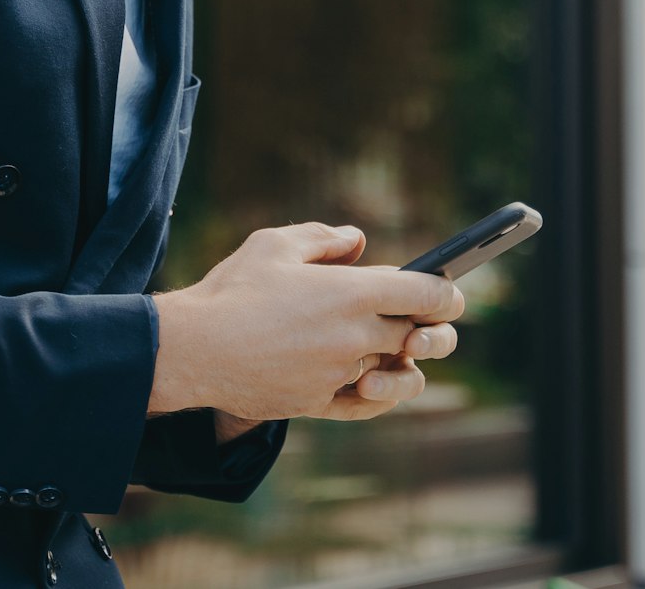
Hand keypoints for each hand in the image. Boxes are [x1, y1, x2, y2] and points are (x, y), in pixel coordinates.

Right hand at [150, 223, 464, 422]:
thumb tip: (357, 243)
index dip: (449, 293)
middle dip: (430, 329)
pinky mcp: (318, 402)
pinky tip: (373, 381)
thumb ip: (324, 239)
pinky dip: (379, 394)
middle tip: (424, 322)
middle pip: (419, 336)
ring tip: (400, 352)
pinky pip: (366, 405)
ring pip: (398, 374)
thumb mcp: (275, 244)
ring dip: (406, 363)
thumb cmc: (233, 290)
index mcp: (353, 292)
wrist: (193, 348)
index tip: (452, 292)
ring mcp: (339, 373)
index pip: (429, 295)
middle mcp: (355, 336)